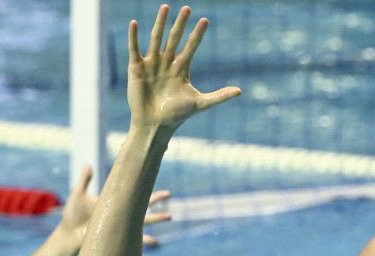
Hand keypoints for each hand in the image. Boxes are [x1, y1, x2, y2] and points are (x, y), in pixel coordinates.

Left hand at [59, 165, 171, 246]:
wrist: (69, 234)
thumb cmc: (72, 214)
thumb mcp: (78, 194)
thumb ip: (85, 180)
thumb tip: (88, 164)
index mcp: (113, 201)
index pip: (129, 191)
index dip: (141, 183)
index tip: (152, 174)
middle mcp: (120, 213)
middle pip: (142, 204)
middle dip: (156, 199)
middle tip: (170, 194)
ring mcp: (120, 225)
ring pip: (143, 221)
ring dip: (157, 218)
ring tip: (170, 215)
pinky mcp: (117, 237)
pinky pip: (134, 239)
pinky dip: (145, 240)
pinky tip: (156, 241)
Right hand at [127, 5, 240, 132]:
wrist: (154, 125)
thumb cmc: (176, 115)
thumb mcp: (200, 104)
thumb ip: (219, 96)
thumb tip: (240, 91)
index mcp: (181, 68)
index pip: (191, 46)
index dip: (198, 34)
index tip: (205, 20)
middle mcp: (167, 62)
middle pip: (175, 38)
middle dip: (181, 24)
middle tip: (187, 8)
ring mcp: (151, 64)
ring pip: (156, 39)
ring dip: (160, 23)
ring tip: (165, 7)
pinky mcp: (136, 68)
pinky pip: (134, 49)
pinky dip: (133, 37)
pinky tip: (135, 23)